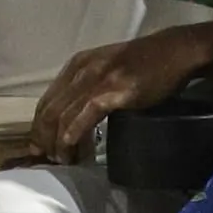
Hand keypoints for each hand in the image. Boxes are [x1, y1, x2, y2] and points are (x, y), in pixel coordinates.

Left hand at [29, 29, 202, 161]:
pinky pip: (86, 114)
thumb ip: (88, 88)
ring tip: (62, 160)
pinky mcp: (114, 90)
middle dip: (43, 139)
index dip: (39, 128)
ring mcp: (97, 79)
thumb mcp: (106, 70)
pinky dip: (74, 133)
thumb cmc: (143, 63)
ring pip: (63, 114)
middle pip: (49, 110)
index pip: (45, 101)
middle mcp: (81, 70)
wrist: (173, 52)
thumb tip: (75, 118)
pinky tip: (71, 147)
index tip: (39, 149)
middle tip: (46, 160)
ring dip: (58, 142)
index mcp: (76, 65)